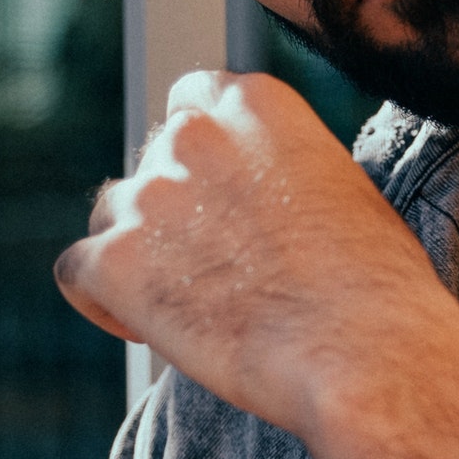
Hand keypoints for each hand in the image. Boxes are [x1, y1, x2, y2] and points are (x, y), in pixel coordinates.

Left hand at [55, 71, 458, 458]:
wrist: (366, 358)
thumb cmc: (380, 291)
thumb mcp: (346, 193)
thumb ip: (285, 172)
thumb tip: (257, 198)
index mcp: (256, 104)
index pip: (196, 100)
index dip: (207, 157)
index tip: (229, 203)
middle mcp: (194, 134)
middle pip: (154, 159)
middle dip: (177, 209)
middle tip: (217, 269)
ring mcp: (149, 196)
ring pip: (113, 214)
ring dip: (141, 252)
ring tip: (191, 306)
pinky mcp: (116, 263)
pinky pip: (78, 273)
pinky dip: (104, 301)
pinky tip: (146, 329)